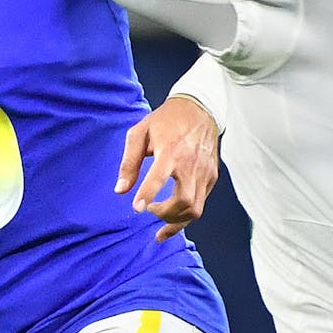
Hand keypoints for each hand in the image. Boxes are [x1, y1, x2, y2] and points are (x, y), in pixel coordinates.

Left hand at [115, 95, 220, 242]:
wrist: (199, 108)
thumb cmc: (166, 120)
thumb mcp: (140, 132)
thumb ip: (129, 162)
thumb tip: (120, 190)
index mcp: (170, 150)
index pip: (159, 177)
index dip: (148, 194)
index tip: (137, 208)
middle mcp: (191, 164)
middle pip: (183, 202)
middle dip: (165, 214)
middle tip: (150, 210)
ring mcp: (204, 172)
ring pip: (195, 209)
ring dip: (177, 221)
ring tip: (161, 223)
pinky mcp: (212, 176)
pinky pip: (201, 203)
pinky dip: (187, 215)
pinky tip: (174, 217)